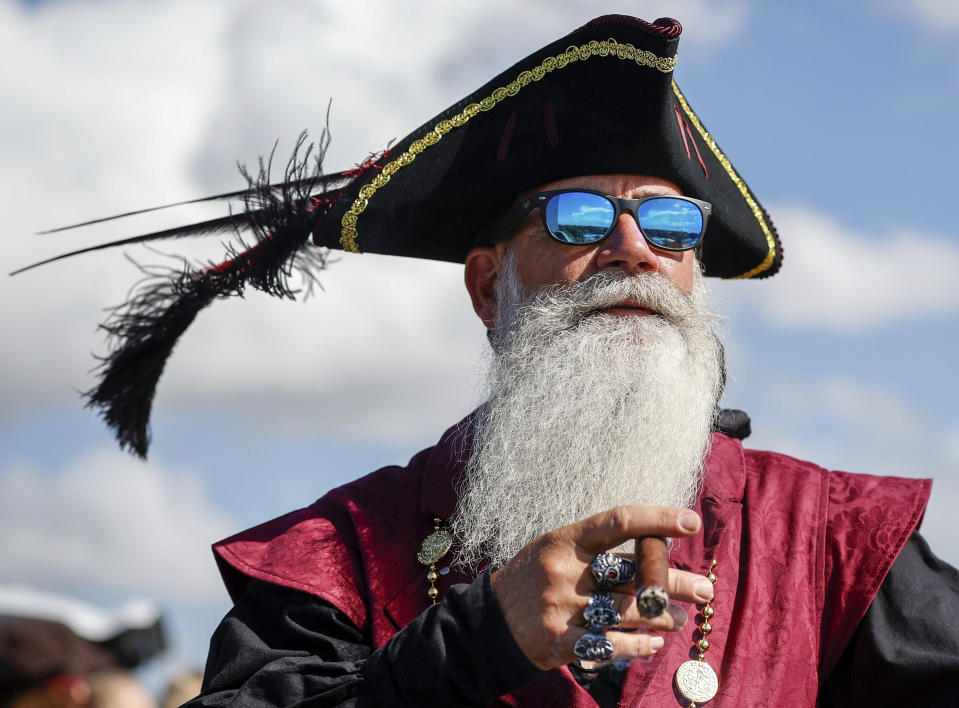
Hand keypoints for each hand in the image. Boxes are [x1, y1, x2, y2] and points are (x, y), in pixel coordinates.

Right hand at [490, 505, 712, 670]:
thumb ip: (597, 549)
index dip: (658, 520)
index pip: (618, 521)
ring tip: (682, 619)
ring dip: (664, 617)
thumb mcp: (555, 549)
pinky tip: (654, 643)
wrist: (488, 622)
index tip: (691, 522)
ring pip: (629, 612)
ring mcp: (562, 608)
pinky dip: (639, 646)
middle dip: (674, 582)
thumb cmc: (532, 578)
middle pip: (632, 574)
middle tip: (704, 589)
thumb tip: (653, 547)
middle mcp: (565, 571)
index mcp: (564, 540)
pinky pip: (612, 645)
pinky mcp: (561, 642)